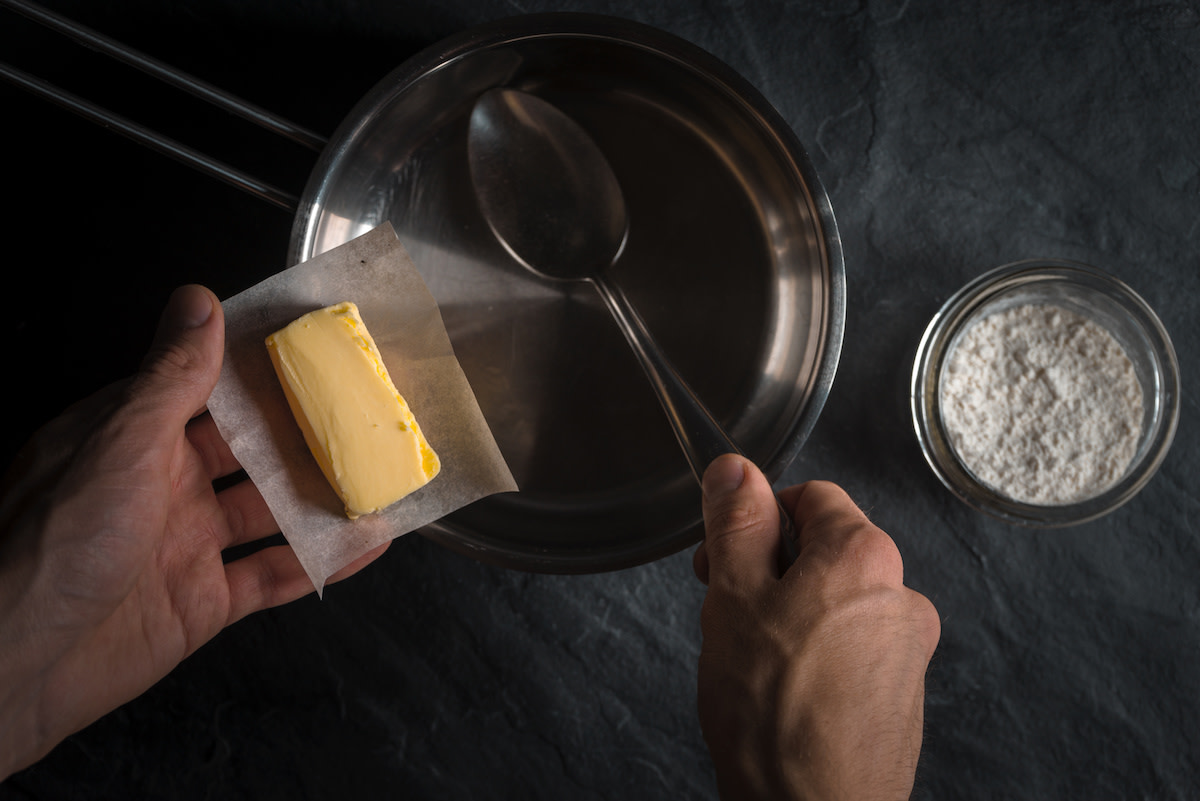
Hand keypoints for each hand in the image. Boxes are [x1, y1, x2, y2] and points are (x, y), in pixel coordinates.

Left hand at [0, 285, 387, 779]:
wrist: (20, 666)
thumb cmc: (55, 544)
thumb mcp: (122, 444)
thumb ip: (172, 379)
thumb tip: (198, 303)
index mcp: (133, 438)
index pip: (206, 391)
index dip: (259, 372)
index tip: (313, 350)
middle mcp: (162, 486)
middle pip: (248, 453)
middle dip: (303, 435)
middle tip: (365, 411)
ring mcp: (185, 546)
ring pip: (270, 513)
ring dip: (322, 498)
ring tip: (380, 475)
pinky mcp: (204, 602)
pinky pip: (275, 574)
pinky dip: (323, 561)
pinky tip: (367, 542)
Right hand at [694, 454, 939, 800]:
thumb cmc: (774, 712)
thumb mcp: (734, 596)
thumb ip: (737, 524)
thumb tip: (736, 471)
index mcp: (865, 556)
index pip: (812, 497)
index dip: (759, 519)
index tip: (727, 551)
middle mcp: (901, 596)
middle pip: (825, 551)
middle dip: (770, 571)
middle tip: (729, 611)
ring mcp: (906, 650)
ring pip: (835, 604)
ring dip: (790, 615)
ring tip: (753, 661)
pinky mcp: (900, 695)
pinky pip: (852, 651)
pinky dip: (815, 657)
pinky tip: (782, 693)